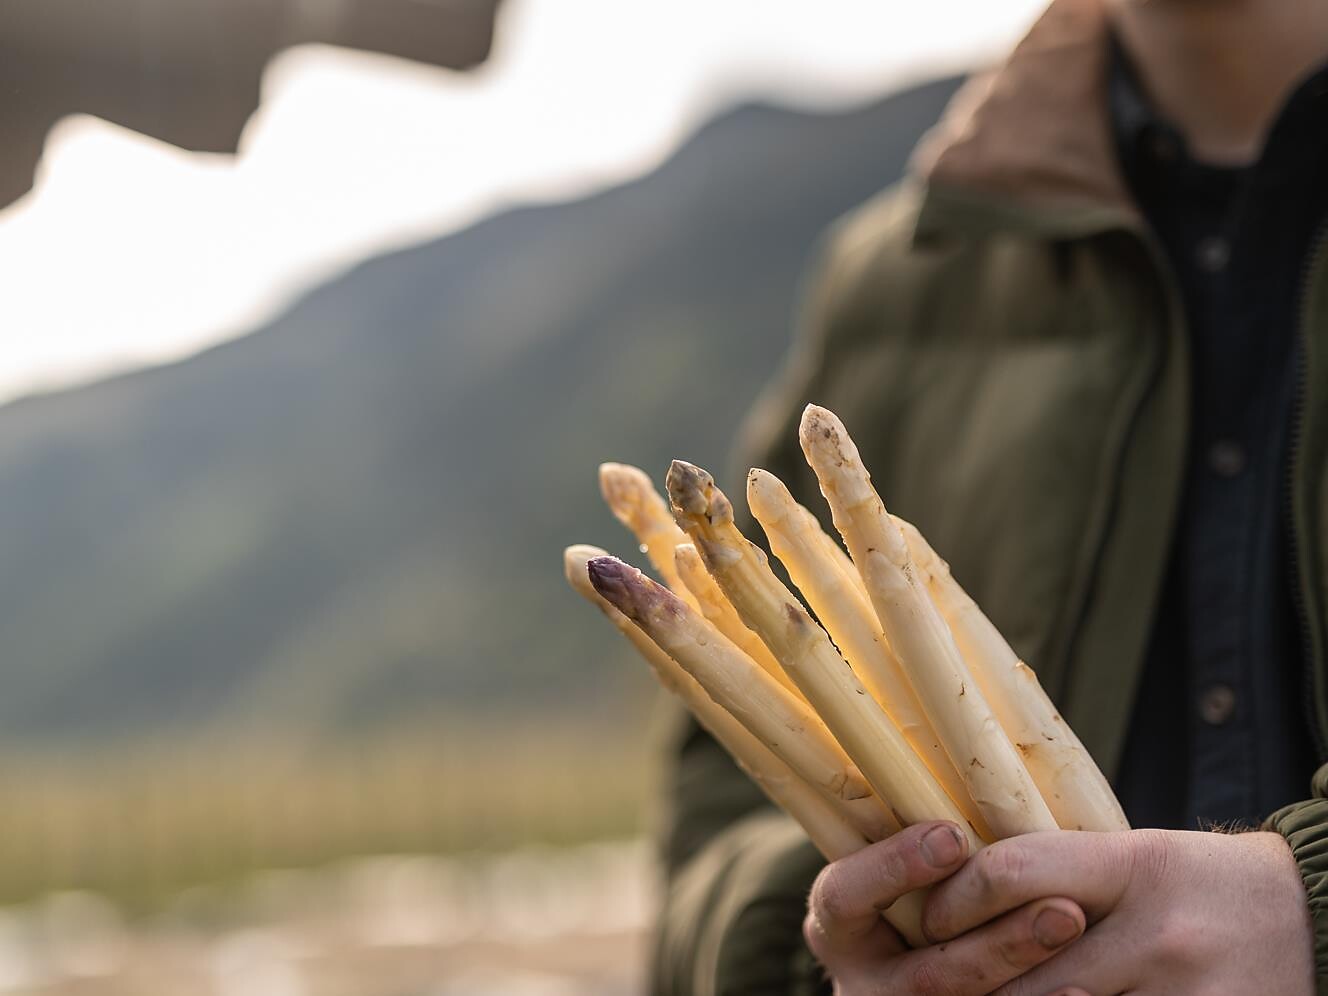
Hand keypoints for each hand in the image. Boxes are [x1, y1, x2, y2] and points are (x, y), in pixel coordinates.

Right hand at [804, 821, 1086, 993]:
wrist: (932, 963)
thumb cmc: (920, 888)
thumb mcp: (898, 861)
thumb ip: (922, 835)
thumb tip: (951, 732)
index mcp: (838, 923)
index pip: (843, 898)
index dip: (893, 869)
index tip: (952, 836)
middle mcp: (863, 982)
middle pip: (925, 977)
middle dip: (998, 942)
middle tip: (1065, 908)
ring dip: (1029, 975)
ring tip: (1084, 940)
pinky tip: (1087, 993)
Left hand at [921, 828, 1314, 994]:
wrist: (1316, 921)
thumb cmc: (1204, 884)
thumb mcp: (1138, 857)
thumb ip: (1061, 875)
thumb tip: (961, 896)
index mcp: (1138, 866)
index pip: (1014, 873)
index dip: (956, 898)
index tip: (932, 916)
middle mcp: (1161, 936)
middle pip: (1028, 975)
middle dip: (974, 981)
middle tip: (938, 980)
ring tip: (985, 994)